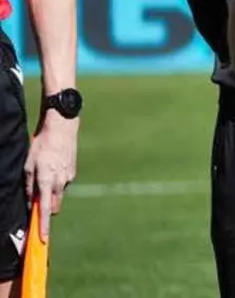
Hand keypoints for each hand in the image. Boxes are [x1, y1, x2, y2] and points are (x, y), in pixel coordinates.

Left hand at [25, 112, 76, 240]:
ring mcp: (68, 178)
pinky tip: (52, 167)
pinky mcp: (73, 172)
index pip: (44, 210)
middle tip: (37, 200)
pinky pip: (63, 184)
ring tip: (44, 175)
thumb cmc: (41, 145)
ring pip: (58, 195)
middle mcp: (59, 183)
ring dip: (51, 193)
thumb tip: (29, 201)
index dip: (43, 226)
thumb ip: (29, 185)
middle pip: (53, 206)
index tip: (43, 239)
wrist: (62, 128)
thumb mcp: (28, 165)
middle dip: (46, 208)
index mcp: (46, 182)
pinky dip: (56, 182)